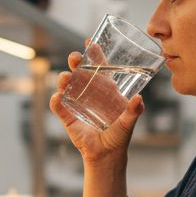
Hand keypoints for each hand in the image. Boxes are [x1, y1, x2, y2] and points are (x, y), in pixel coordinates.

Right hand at [50, 45, 144, 165]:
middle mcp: (90, 93)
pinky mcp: (68, 117)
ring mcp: (77, 104)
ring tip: (65, 78)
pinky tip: (57, 98)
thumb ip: (133, 111)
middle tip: (74, 58)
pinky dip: (56, 101)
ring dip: (64, 80)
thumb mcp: (128, 123)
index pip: (99, 68)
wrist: (106, 155)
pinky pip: (59, 106)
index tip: (89, 42)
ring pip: (68, 86)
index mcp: (105, 90)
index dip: (94, 55)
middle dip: (76, 63)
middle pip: (80, 73)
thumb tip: (139, 99)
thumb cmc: (119, 136)